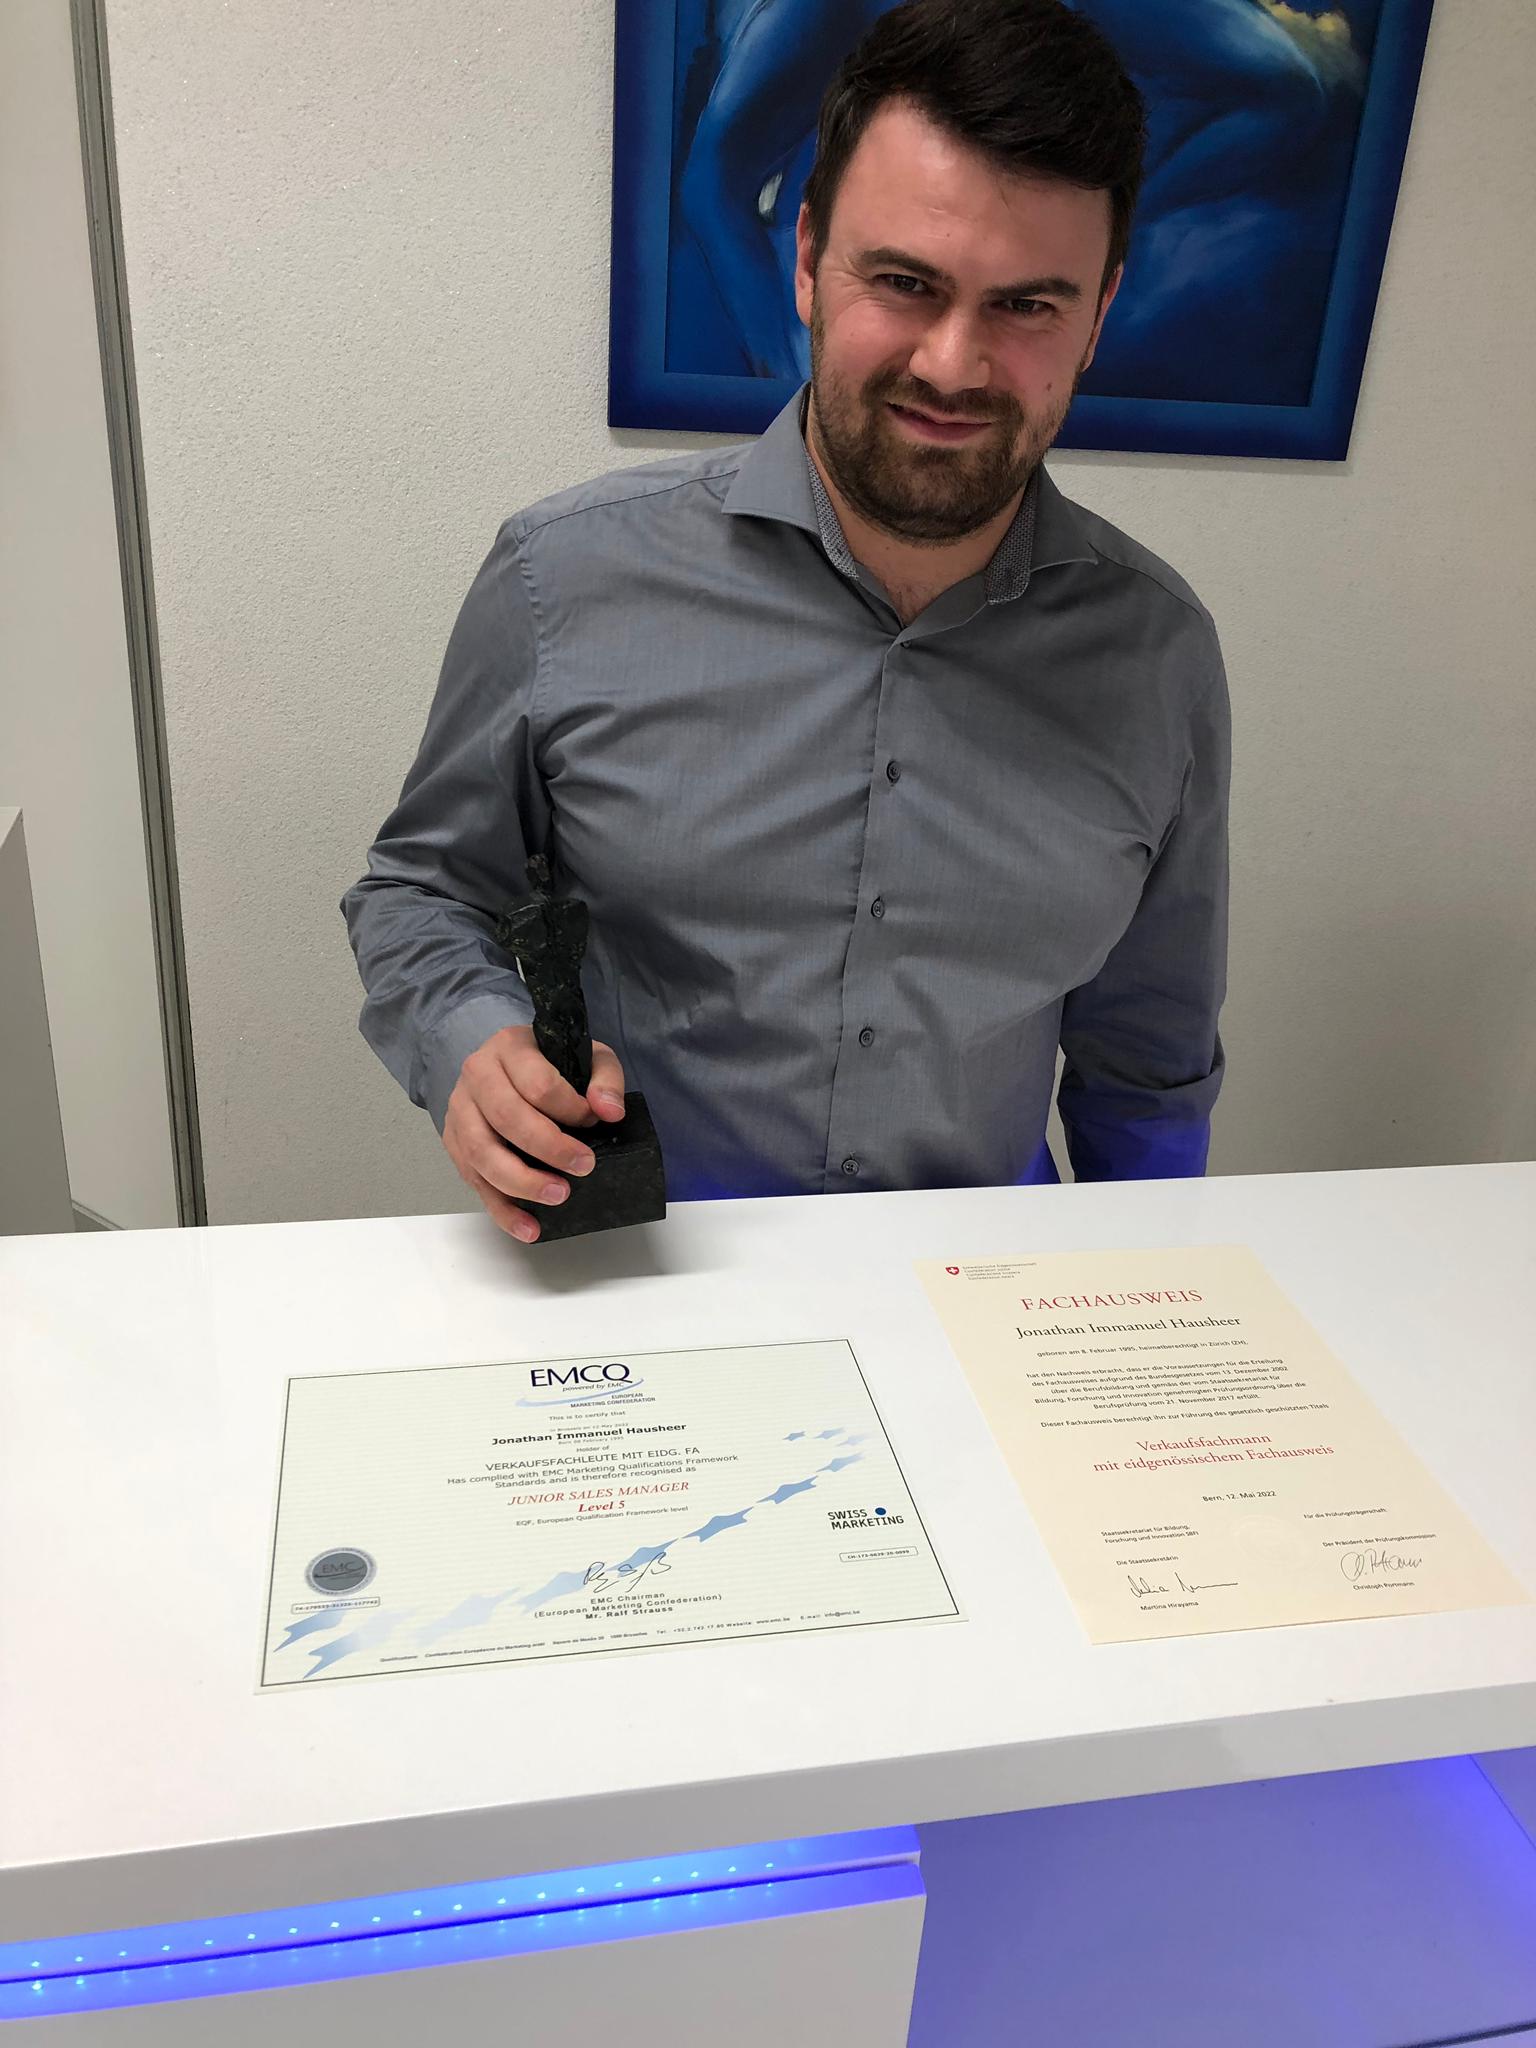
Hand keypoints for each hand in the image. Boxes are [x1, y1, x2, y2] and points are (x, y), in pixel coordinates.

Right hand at [443, 1026, 625, 1242]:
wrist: (503, 1064)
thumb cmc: (548, 1063)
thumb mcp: (585, 1056)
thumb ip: (605, 1079)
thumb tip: (609, 1111)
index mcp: (509, 1048)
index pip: (538, 1083)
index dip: (570, 1108)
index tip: (593, 1122)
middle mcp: (477, 1076)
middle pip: (507, 1117)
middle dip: (548, 1148)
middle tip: (583, 1167)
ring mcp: (460, 1111)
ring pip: (482, 1153)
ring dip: (521, 1182)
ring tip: (557, 1196)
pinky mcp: (455, 1143)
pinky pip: (474, 1181)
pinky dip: (501, 1210)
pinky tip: (528, 1228)